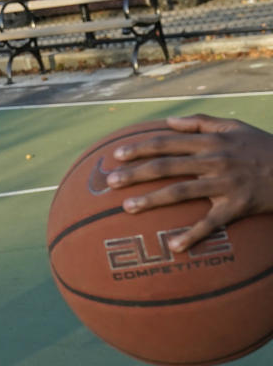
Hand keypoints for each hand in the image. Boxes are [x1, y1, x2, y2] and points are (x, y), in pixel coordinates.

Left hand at [107, 114, 272, 251]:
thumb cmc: (263, 146)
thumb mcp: (234, 126)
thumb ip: (200, 121)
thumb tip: (168, 122)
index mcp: (210, 141)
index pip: (166, 142)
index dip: (139, 148)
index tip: (116, 156)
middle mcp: (213, 160)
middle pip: (166, 166)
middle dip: (135, 173)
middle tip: (109, 182)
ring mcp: (225, 183)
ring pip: (181, 191)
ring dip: (152, 200)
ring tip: (127, 207)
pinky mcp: (238, 206)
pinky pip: (211, 223)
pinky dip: (192, 235)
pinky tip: (173, 246)